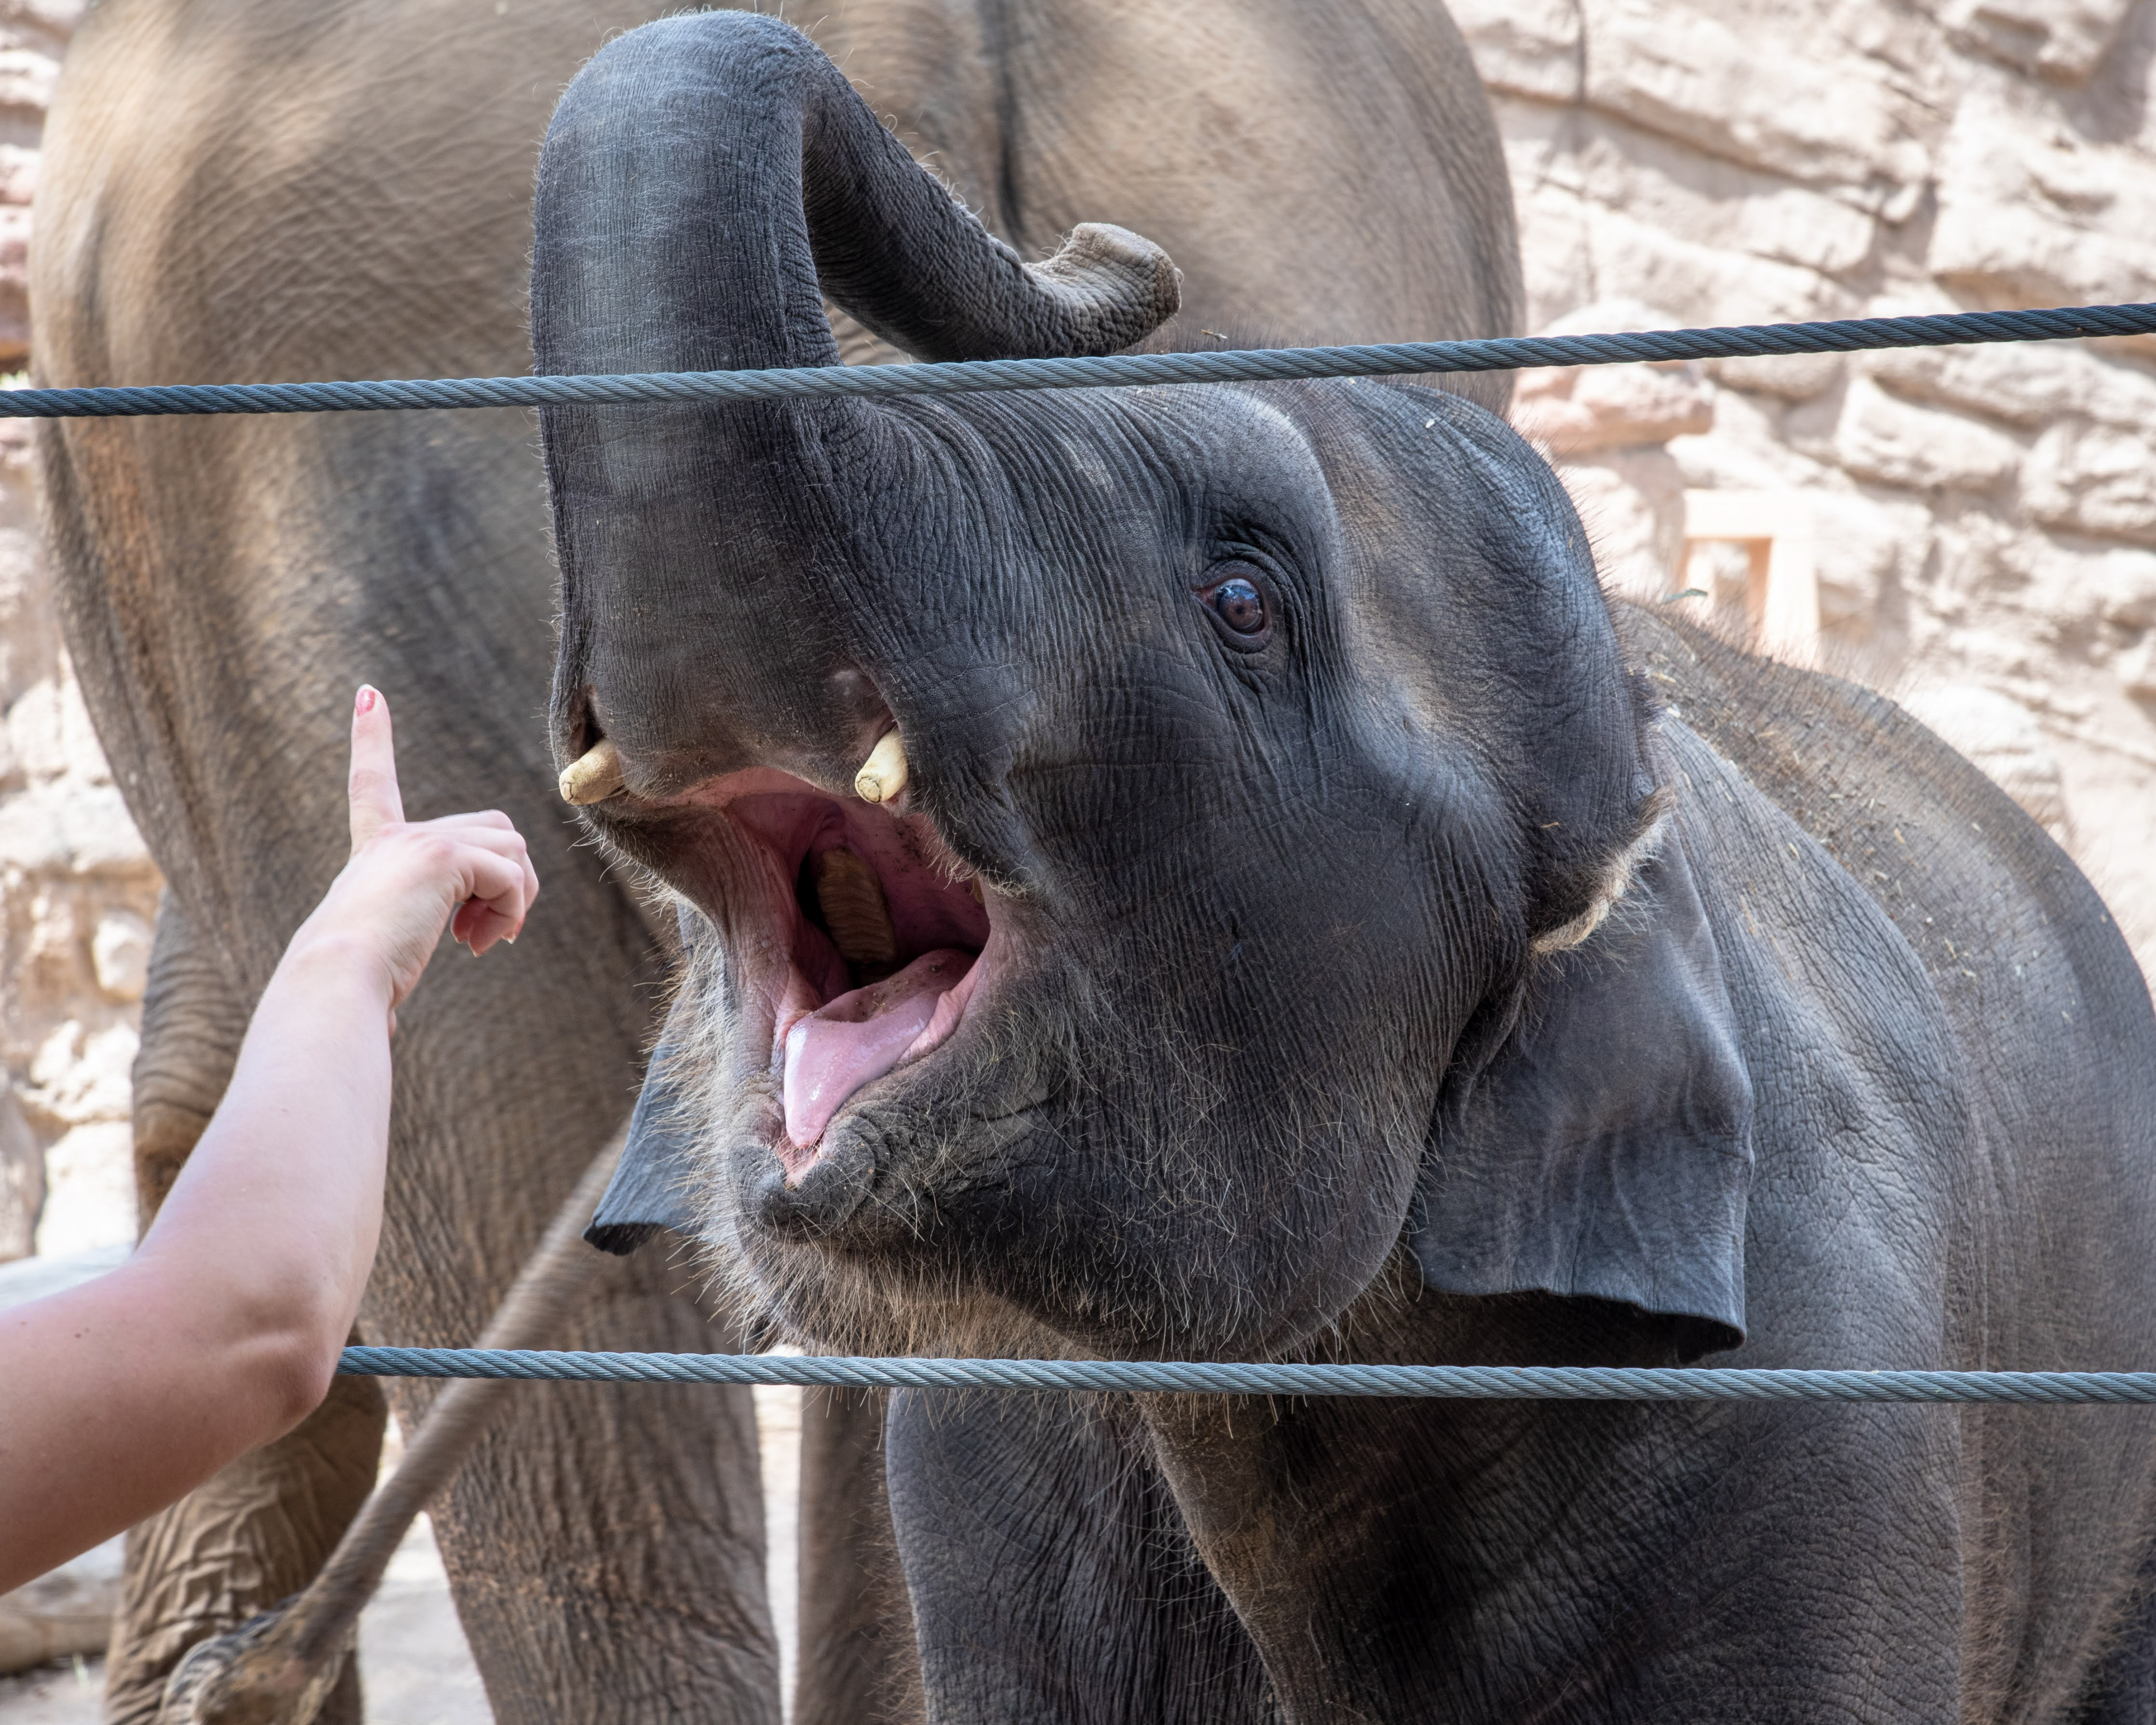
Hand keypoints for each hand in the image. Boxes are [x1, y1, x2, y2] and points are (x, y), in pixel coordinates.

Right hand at [290, 686, 539, 1020]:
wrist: (334, 983)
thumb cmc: (347, 992)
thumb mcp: (373, 966)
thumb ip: (387, 980)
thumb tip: (385, 1038)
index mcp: (373, 853)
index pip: (373, 785)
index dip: (370, 740)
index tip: (367, 695)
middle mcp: (393, 837)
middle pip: (492, 831)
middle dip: (508, 881)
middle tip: (486, 936)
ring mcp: (418, 842)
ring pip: (510, 849)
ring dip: (513, 900)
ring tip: (482, 942)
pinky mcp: (441, 856)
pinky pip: (509, 875)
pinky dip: (511, 911)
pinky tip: (483, 943)